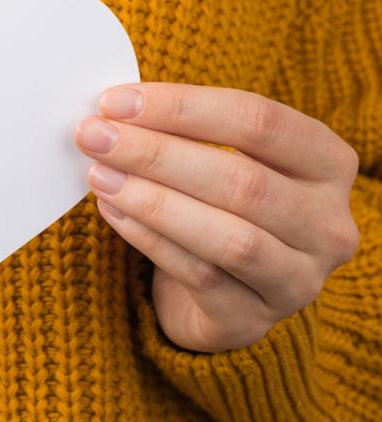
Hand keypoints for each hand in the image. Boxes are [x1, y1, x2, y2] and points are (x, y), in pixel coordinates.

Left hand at [74, 82, 359, 352]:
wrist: (222, 296)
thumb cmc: (219, 208)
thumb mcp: (220, 159)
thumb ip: (183, 132)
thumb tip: (114, 109)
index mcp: (327, 163)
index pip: (260, 121)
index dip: (183, 107)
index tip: (115, 101)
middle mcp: (327, 224)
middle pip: (242, 180)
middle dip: (156, 152)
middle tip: (94, 136)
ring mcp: (299, 279)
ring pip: (228, 237)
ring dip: (153, 200)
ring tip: (98, 175)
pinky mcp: (254, 320)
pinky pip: (199, 277)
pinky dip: (149, 240)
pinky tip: (112, 211)